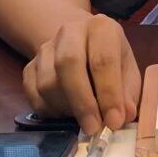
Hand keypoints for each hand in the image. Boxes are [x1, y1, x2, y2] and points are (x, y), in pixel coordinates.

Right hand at [23, 14, 140, 134]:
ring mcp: (46, 48)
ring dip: (66, 108)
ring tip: (84, 119)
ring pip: (47, 82)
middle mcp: (70, 31)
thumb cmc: (110, 60)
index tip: (114, 121)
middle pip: (68, 63)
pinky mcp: (29, 66)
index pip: (103, 59)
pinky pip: (33, 94)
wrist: (81, 44)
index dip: (109, 93)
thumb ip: (128, 92)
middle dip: (82, 102)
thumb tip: (125, 115)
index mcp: (101, 28)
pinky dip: (50, 110)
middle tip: (93, 128)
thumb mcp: (128, 71)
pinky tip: (66, 114)